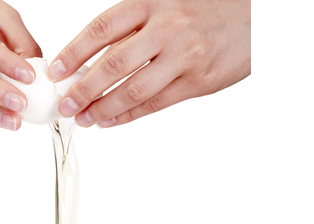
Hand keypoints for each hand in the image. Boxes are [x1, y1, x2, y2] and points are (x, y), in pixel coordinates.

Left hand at [47, 0, 250, 127]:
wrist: (258, 15)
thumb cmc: (208, 7)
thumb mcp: (167, 2)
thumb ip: (135, 25)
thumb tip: (94, 56)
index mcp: (153, 2)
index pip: (102, 30)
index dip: (74, 52)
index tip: (55, 71)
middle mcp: (167, 28)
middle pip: (113, 64)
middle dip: (83, 88)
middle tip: (65, 104)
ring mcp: (185, 57)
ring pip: (134, 89)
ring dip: (103, 108)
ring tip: (84, 118)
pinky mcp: (200, 81)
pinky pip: (157, 103)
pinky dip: (130, 115)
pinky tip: (111, 121)